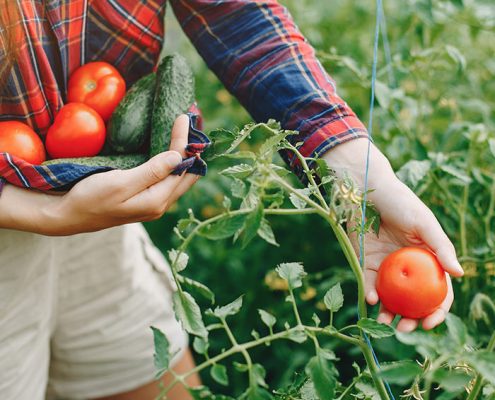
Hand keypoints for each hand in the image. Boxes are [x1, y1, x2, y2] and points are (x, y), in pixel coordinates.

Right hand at [0, 115, 199, 234]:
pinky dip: (173, 164)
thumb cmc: (90, 198)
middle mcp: (159, 204)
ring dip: (184, 157)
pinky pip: (167, 180)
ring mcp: (152, 203)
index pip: (181, 168)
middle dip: (192, 151)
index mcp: (156, 201)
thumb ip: (151, 172)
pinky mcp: (144, 199)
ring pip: (178, 178)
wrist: (68, 216)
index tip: (183, 117)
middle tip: (193, 124)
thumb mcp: (120, 183)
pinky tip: (171, 152)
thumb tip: (178, 157)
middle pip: (186, 175)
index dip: (184, 142)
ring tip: (187, 135)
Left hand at [323, 138, 463, 331]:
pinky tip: (372, 299)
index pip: (438, 289)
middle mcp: (409, 266)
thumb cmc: (400, 202)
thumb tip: (459, 274)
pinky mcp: (366, 262)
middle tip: (406, 328)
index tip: (430, 322)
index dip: (437, 309)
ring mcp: (387, 266)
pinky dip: (371, 293)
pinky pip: (369, 283)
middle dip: (412, 318)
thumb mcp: (424, 223)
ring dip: (389, 312)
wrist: (366, 191)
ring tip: (386, 322)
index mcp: (428, 258)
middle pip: (413, 299)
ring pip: (390, 297)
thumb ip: (441, 247)